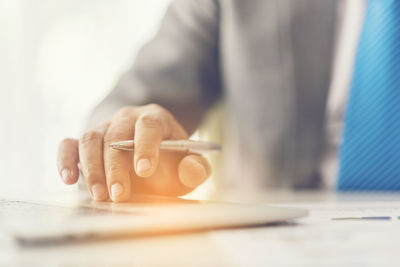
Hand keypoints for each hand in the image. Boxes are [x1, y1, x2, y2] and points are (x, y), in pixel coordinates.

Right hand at [57, 104, 210, 201]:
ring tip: (100, 195)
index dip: (145, 146)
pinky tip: (69, 179)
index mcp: (154, 118)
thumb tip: (193, 171)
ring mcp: (103, 127)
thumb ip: (194, 168)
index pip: (148, 125)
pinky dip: (66, 160)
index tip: (145, 170)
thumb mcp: (186, 164)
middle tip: (119, 194)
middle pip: (116, 136)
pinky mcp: (85, 141)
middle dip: (116, 167)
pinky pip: (69, 144)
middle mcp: (126, 118)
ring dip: (92, 168)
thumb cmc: (168, 159)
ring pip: (91, 139)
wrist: (146, 151)